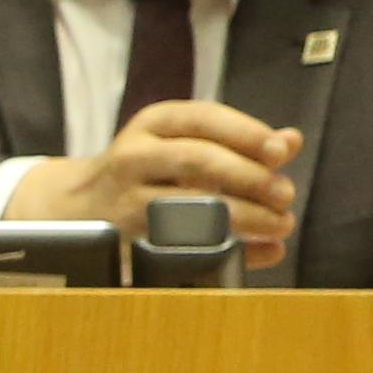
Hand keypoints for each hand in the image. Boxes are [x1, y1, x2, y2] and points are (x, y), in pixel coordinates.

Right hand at [6, 99, 302, 265]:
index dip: (246, 133)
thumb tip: (291, 141)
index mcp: (153, 125)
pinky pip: (177, 244)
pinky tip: (249, 253)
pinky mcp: (123, 238)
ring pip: (187, 205)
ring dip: (242, 216)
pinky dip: (221, 250)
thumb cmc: (151, 170)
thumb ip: (240, 142)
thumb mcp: (186, 143)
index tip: (280, 152)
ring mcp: (124, 199)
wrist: (80, 205)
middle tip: (285, 195)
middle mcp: (133, 156)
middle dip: (249, 177)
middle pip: (197, 160)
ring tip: (278, 225)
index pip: (203, 119)